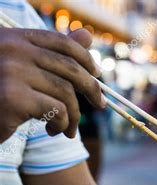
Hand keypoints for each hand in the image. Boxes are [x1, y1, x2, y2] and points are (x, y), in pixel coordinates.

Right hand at [0, 28, 104, 142]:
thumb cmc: (1, 95)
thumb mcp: (26, 70)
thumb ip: (53, 54)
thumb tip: (88, 35)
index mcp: (13, 37)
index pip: (61, 42)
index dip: (85, 59)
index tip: (97, 74)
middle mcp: (10, 49)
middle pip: (70, 68)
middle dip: (91, 89)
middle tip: (100, 104)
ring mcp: (10, 72)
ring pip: (66, 93)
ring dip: (74, 116)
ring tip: (67, 128)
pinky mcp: (12, 98)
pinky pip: (58, 111)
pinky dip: (62, 124)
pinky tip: (52, 130)